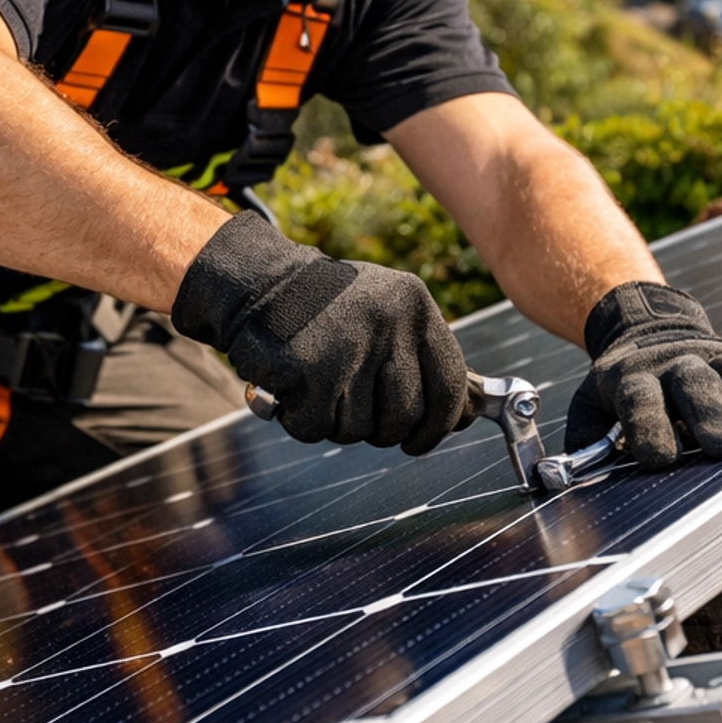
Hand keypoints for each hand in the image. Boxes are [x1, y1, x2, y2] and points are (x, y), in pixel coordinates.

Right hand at [172, 211, 469, 455]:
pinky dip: (303, 420)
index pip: (449, 386)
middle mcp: (389, 325)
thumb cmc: (328, 307)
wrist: (258, 283)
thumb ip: (422, 359)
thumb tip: (463, 415)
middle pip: (405, 417)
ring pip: (360, 429)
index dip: (439, 424)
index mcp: (416, 307)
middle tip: (357, 410)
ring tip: (320, 384)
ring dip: (337, 421)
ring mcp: (349, 349)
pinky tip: (295, 390)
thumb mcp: (388, 312)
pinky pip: (317, 428)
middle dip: (382, 429)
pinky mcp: (309, 372)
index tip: (420, 438)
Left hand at [565, 281, 721, 470]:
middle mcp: (677, 363)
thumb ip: (582, 439)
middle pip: (696, 384)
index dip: (648, 426)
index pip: (639, 398)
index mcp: (632, 376)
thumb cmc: (623, 387)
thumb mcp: (590, 403)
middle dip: (712, 416)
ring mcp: (718, 356)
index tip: (659, 460)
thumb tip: (566, 479)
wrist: (650, 330)